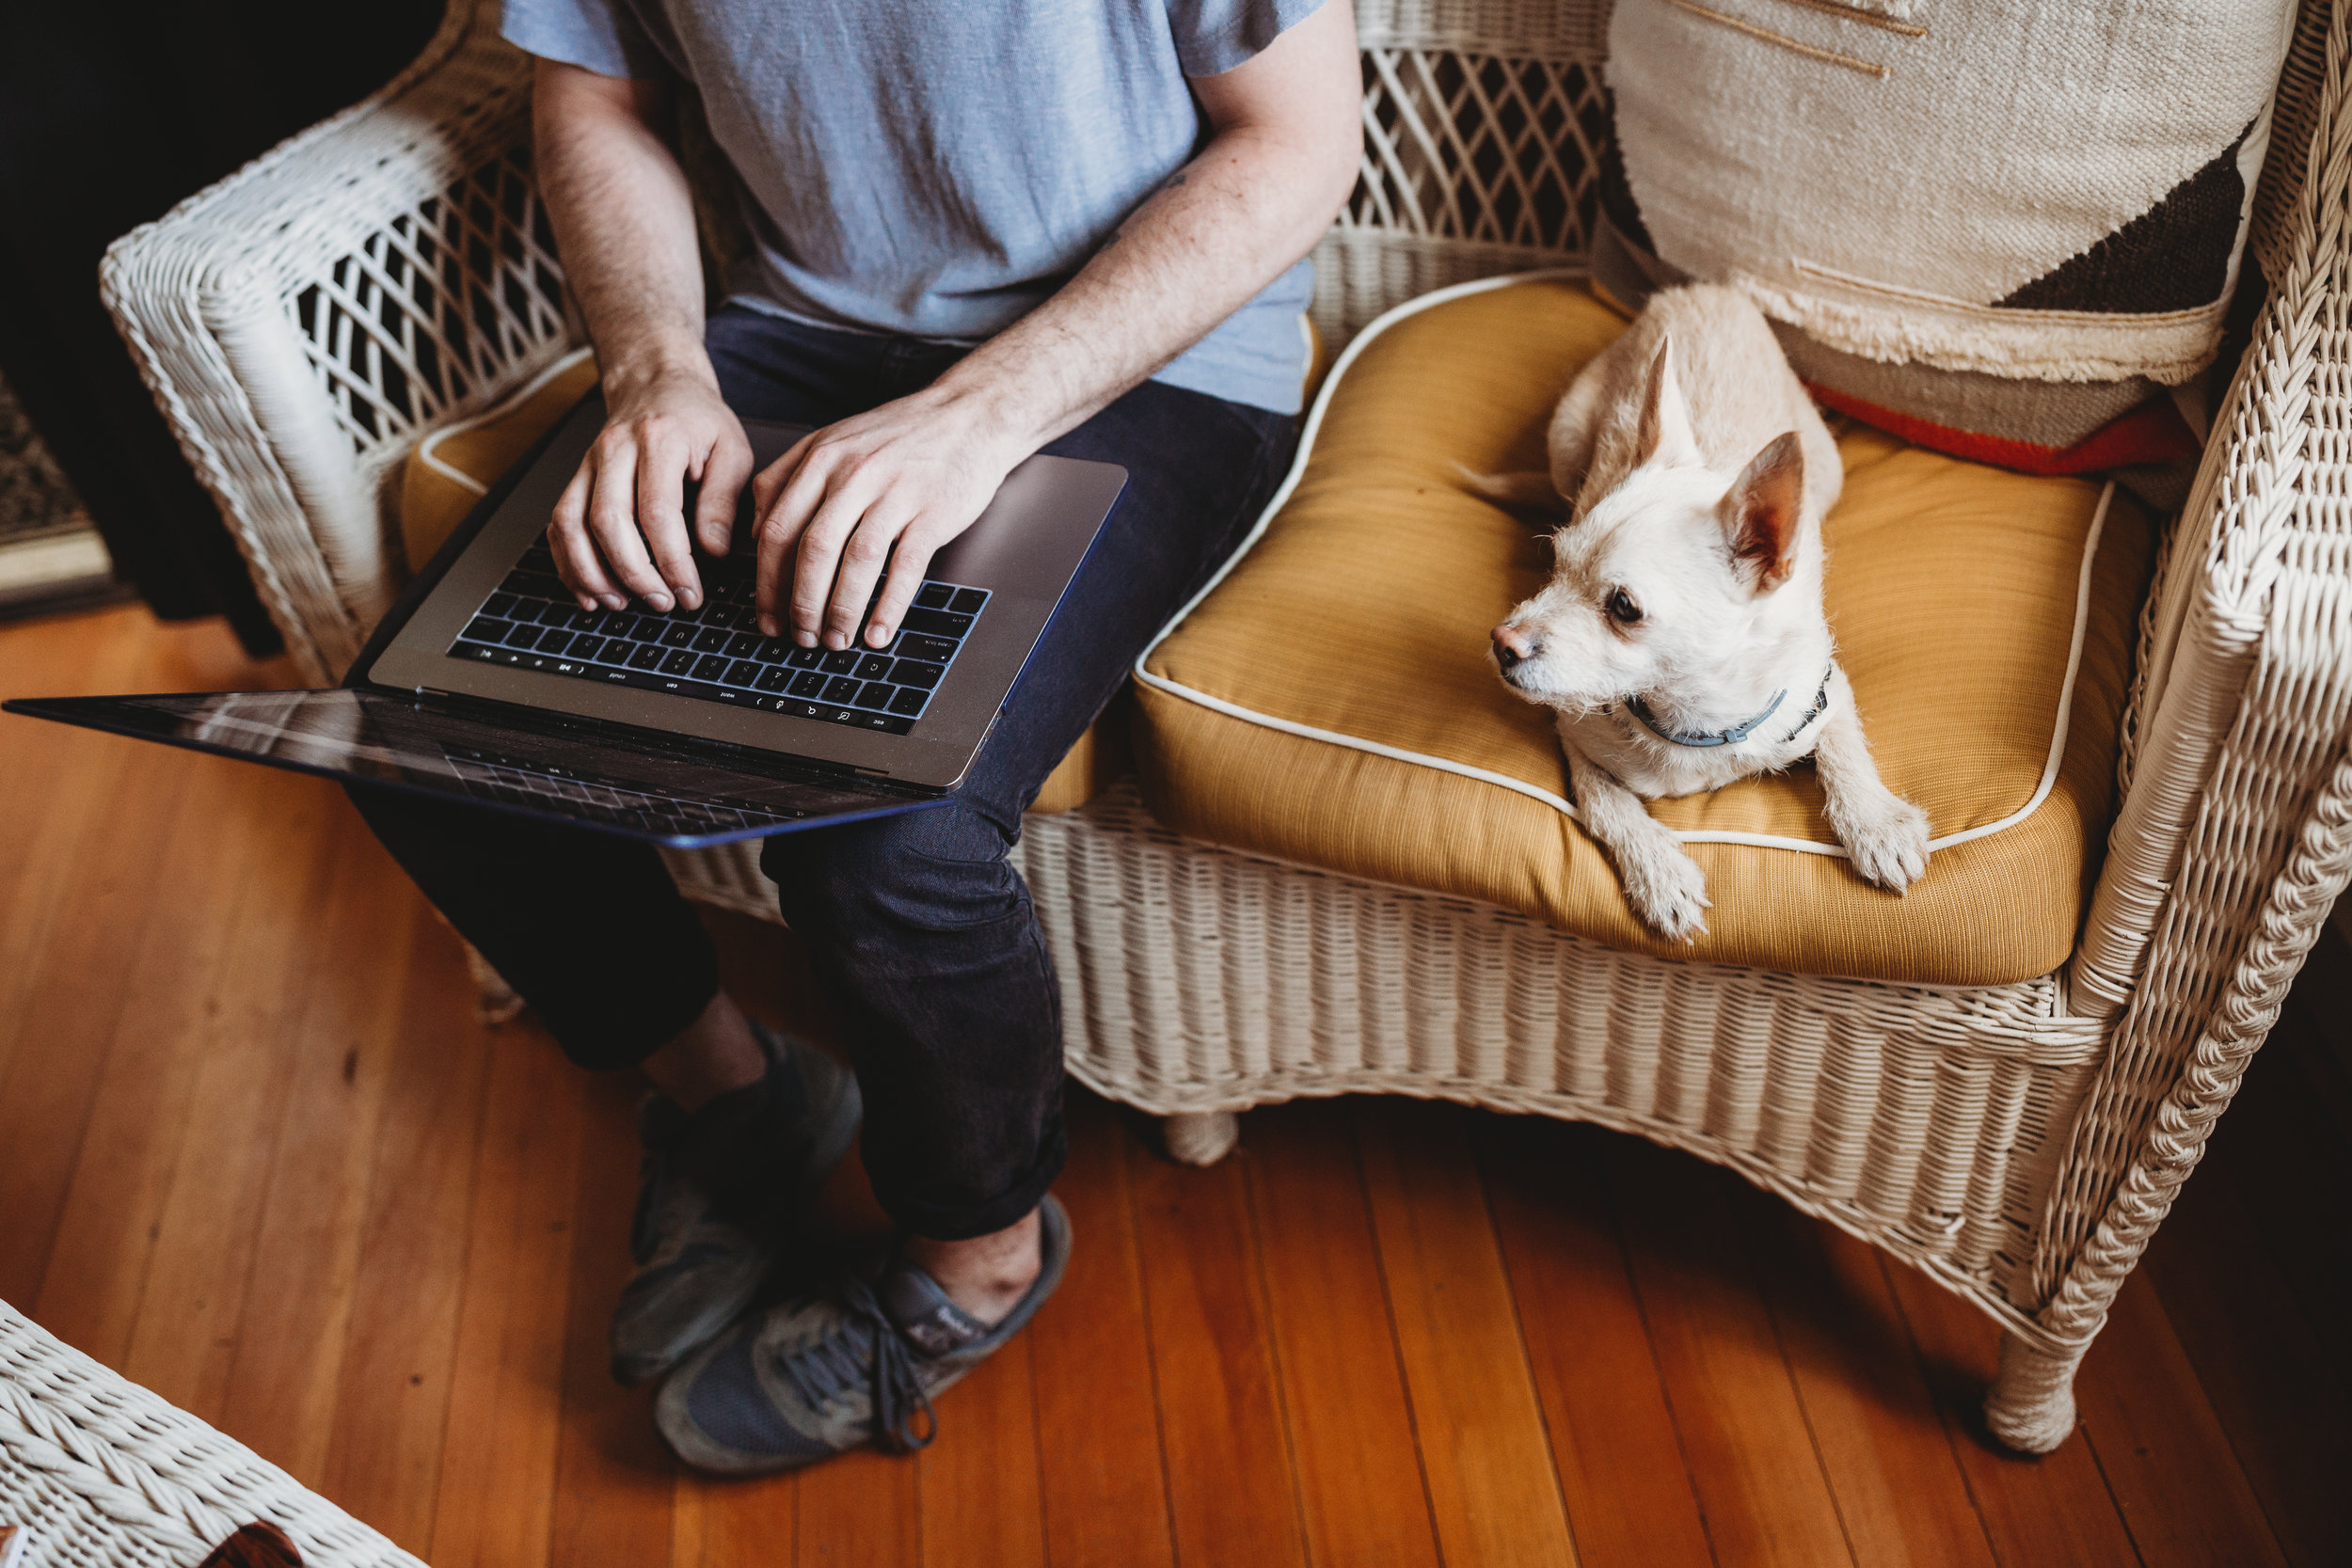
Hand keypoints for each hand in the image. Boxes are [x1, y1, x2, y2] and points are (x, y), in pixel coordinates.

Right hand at [547, 368, 754, 613]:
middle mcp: (615, 449)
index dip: (673, 561)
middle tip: (661, 602)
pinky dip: (568, 563)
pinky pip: (559, 524)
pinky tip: (590, 591)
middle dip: (633, 573)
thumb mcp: (732, 450)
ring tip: (621, 603)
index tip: (690, 593)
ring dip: (592, 573)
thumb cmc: (699, 421)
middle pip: (608, 521)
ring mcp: (588, 463)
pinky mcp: (575, 478)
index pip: (658, 512)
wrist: (657, 383)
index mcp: (659, 440)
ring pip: (571, 524)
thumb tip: (712, 551)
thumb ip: (724, 499)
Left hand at [748, 388, 1027, 648]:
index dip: (767, 582)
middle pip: (813, 549)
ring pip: (857, 561)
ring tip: (836, 641)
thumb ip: (785, 478)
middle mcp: (854, 474)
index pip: (779, 529)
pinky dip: (889, 606)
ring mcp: (896, 493)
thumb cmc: (898, 434)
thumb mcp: (831, 441)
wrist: (968, 414)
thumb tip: (754, 531)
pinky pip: (906, 567)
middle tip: (802, 639)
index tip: (767, 617)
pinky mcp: (934, 512)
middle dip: (801, 604)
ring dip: (842, 610)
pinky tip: (878, 633)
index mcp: (821, 459)